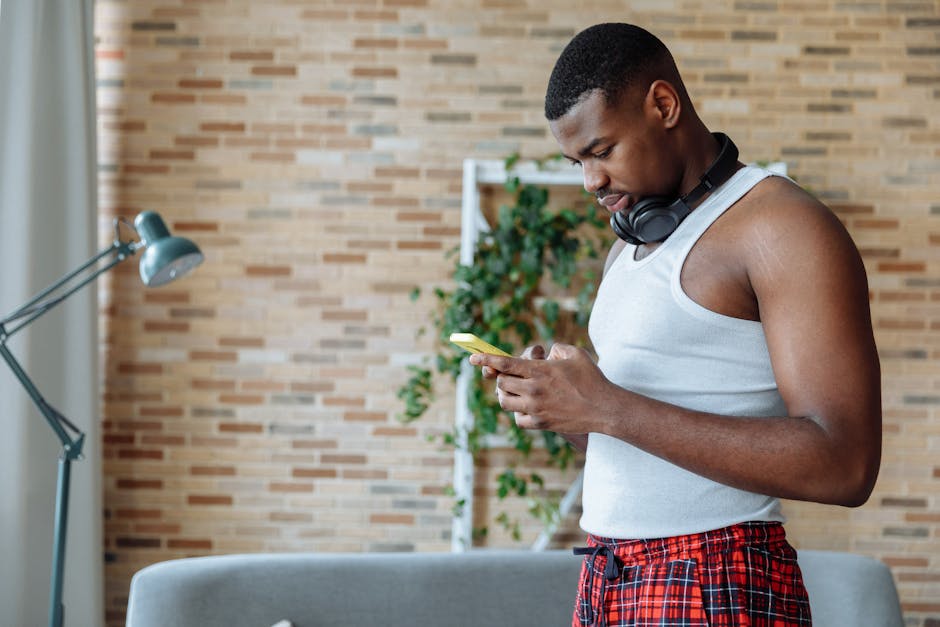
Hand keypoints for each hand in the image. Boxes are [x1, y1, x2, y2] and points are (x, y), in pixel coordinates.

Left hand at [470, 343, 614, 433]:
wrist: (604, 408)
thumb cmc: (591, 378)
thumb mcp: (574, 353)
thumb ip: (555, 349)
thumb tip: (545, 353)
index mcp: (539, 370)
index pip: (504, 364)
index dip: (485, 359)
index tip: (472, 357)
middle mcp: (534, 390)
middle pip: (501, 383)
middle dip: (502, 377)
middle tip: (511, 376)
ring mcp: (536, 408)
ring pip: (504, 402)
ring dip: (506, 395)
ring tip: (517, 390)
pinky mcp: (541, 423)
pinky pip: (518, 419)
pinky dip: (518, 412)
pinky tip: (527, 406)